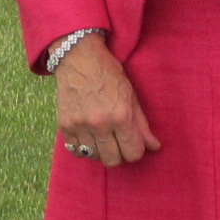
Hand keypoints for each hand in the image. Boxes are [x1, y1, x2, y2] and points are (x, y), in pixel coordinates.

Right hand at [55, 38, 159, 167]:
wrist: (79, 58)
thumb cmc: (109, 73)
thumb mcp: (131, 96)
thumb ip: (142, 125)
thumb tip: (155, 147)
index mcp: (121, 115)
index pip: (133, 153)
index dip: (135, 151)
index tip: (132, 143)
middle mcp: (100, 123)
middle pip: (113, 160)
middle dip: (119, 154)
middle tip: (118, 141)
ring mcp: (80, 126)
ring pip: (94, 157)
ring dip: (100, 150)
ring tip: (101, 136)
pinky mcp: (65, 126)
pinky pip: (76, 150)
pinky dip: (83, 147)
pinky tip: (88, 136)